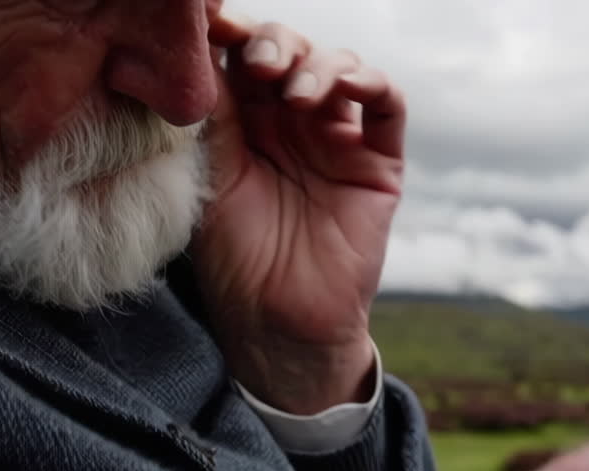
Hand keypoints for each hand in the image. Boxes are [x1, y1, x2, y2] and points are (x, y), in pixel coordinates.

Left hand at [192, 11, 405, 413]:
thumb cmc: (234, 259)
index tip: (212, 25)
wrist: (276, 324)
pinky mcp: (378, 162)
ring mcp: (338, 138)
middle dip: (275, 44)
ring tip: (294, 91)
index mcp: (245, 123)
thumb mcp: (213, 181)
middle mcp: (292, 123)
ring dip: (318, 64)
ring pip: (340, 67)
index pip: (243, 60)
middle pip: (293, 53)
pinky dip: (371, 84)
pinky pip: (387, 107)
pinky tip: (345, 88)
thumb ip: (215, 120)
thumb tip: (201, 51)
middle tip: (258, 60)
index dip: (232, 36)